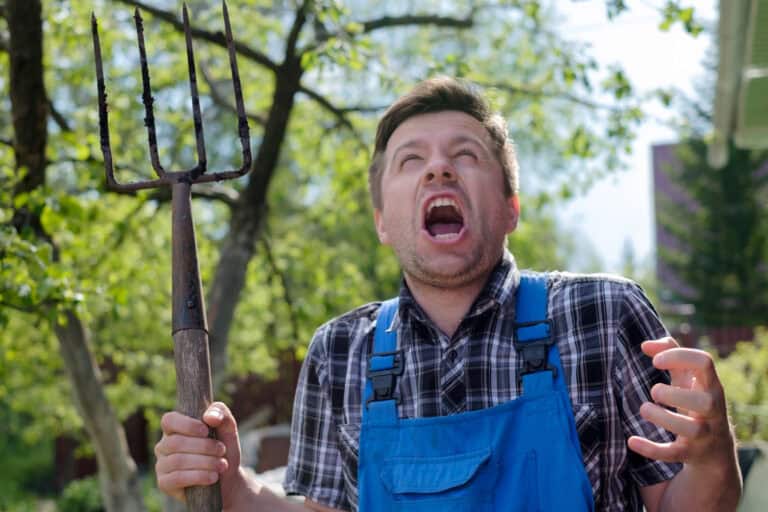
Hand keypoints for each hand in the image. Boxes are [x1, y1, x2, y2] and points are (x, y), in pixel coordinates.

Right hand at [155, 402, 243, 505]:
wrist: (227, 478)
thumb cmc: (223, 449)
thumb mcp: (227, 428)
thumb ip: (220, 413)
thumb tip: (209, 417)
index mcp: (175, 428)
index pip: (169, 420)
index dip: (186, 425)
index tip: (206, 431)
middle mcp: (164, 445)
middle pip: (176, 442)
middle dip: (204, 446)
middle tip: (222, 450)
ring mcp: (162, 465)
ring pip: (178, 461)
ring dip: (205, 462)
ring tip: (222, 464)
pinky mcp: (165, 483)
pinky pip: (177, 478)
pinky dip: (198, 476)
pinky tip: (213, 477)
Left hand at [627, 337, 733, 468]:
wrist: (714, 448)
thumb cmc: (695, 401)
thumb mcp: (687, 376)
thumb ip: (670, 353)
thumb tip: (645, 345)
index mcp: (710, 385)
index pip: (704, 362)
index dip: (678, 357)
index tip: (655, 361)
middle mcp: (713, 409)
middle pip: (704, 401)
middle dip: (674, 394)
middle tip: (655, 391)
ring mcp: (704, 433)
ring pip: (692, 429)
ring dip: (663, 418)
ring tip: (645, 409)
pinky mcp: (691, 453)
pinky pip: (673, 454)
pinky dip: (651, 449)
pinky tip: (631, 440)